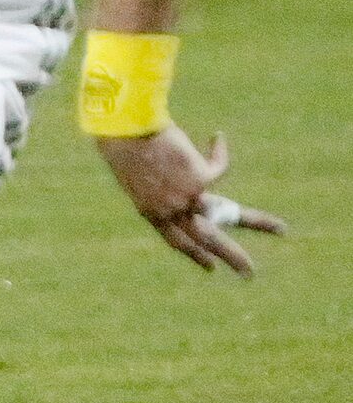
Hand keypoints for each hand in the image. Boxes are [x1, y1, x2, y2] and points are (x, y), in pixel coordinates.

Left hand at [97, 127, 285, 275]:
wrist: (125, 130)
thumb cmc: (121, 143)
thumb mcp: (135, 170)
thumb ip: (155, 181)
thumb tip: (171, 174)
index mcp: (151, 212)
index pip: (177, 240)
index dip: (195, 254)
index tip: (209, 267)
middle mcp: (172, 210)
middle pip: (207, 238)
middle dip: (231, 255)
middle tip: (249, 273)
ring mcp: (187, 196)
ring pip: (229, 214)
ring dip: (258, 222)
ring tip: (281, 229)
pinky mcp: (200, 177)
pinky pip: (219, 166)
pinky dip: (219, 151)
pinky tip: (217, 138)